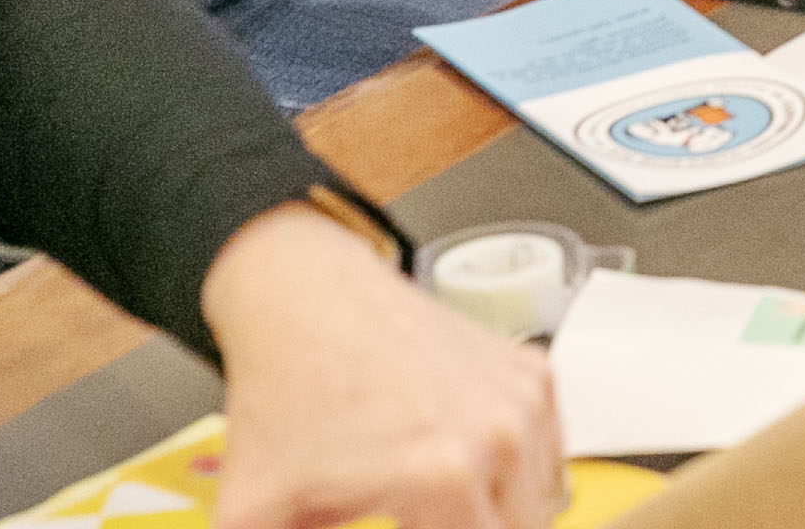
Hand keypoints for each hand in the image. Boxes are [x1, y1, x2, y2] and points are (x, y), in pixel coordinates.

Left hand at [199, 202, 562, 528]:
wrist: (304, 298)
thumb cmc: (284, 395)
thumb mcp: (256, 514)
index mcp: (444, 475)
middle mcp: (500, 433)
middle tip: (420, 521)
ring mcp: (525, 399)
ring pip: (539, 505)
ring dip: (496, 519)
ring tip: (439, 513)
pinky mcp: (535, 374)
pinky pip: (547, 455)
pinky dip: (516, 477)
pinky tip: (464, 475)